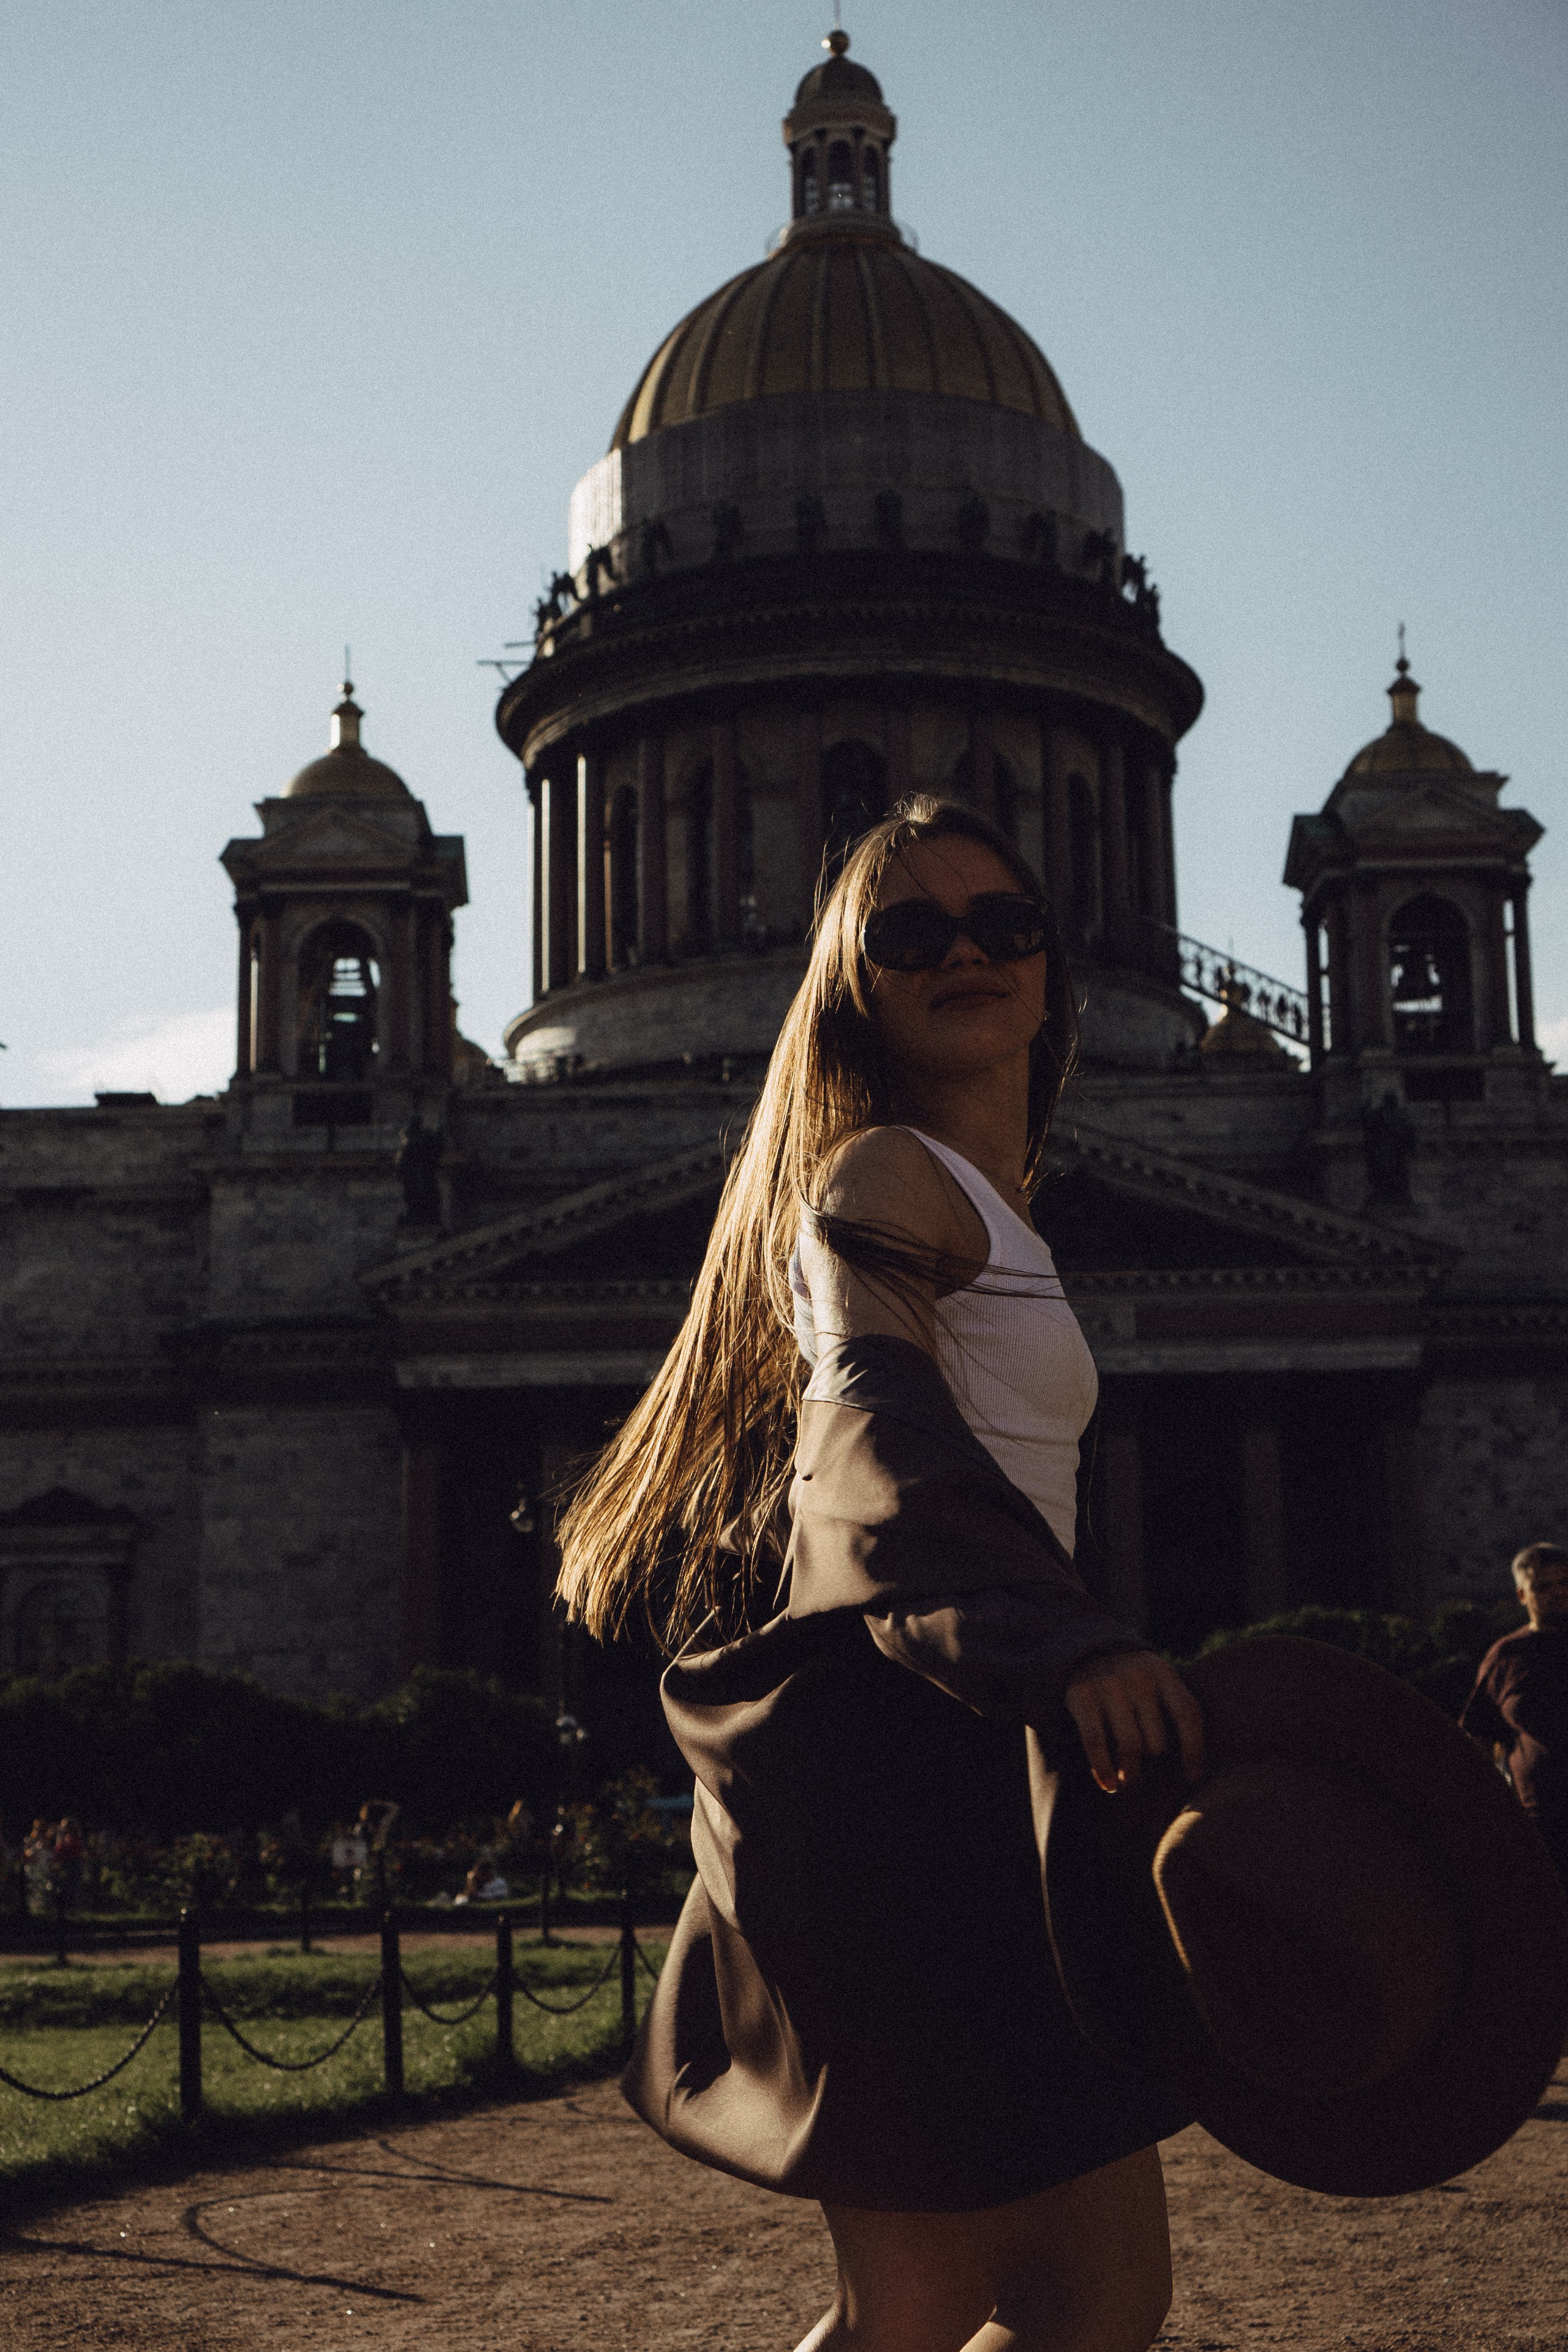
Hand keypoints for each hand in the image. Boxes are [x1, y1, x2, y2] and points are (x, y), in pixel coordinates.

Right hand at [1064, 1650, 1204, 1794]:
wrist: (1084, 1651)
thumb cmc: (1133, 1679)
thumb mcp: (1157, 1679)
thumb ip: (1173, 1707)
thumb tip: (1195, 1764)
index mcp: (1163, 1672)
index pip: (1187, 1714)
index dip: (1194, 1750)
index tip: (1193, 1778)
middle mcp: (1137, 1677)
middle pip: (1157, 1739)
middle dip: (1155, 1764)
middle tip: (1152, 1780)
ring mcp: (1108, 1685)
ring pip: (1130, 1746)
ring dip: (1132, 1775)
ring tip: (1130, 1785)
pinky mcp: (1081, 1696)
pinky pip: (1095, 1742)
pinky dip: (1103, 1769)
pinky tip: (1109, 1785)